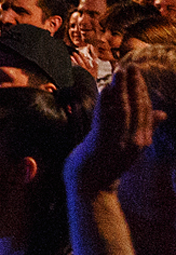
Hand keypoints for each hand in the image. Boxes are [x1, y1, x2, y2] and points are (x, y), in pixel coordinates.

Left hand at [68, 63, 159, 197]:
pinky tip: (106, 89)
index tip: (136, 73)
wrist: (91, 188)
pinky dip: (108, 103)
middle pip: (138, 108)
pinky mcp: (104, 145)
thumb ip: (144, 128)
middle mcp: (135, 140)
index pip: (145, 110)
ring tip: (121, 71)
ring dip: (123, 89)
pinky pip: (108, 120)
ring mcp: (120, 143)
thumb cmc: (107, 165)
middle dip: (134, 85)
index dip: (141, 90)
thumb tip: (162, 113)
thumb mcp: (130, 145)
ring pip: (125, 110)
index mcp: (142, 139)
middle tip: (131, 66)